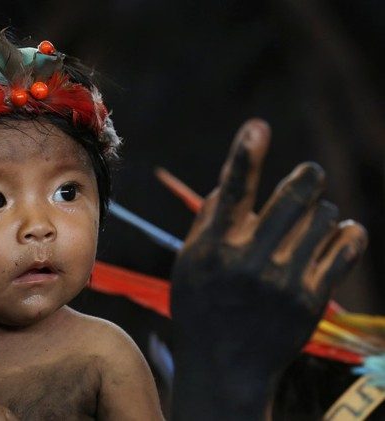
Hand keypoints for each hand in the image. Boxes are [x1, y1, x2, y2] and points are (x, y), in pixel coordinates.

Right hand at [170, 119, 366, 419]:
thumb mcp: (190, 262)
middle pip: (296, 195)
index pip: (232, 190)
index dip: (245, 154)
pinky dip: (348, 234)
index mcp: (214, 246)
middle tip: (311, 175)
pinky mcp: (311, 298)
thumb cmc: (202, 304)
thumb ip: (210, 219)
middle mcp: (249, 259)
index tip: (258, 127)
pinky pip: (346, 247)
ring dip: (322, 212)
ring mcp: (283, 280)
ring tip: (311, 226)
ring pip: (325, 217)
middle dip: (309, 177)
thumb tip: (232, 179)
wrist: (225, 365)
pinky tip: (340, 235)